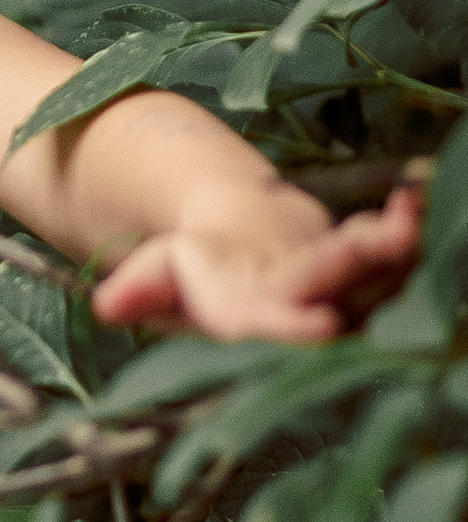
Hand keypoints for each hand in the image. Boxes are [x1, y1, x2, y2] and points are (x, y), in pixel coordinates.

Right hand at [92, 177, 424, 345]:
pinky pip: (395, 253)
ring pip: (377, 277)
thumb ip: (140, 289)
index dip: (296, 329)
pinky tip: (415, 191)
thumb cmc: (195, 269)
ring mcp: (345, 295)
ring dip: (395, 247)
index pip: (273, 328)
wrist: (245, 258)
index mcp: (248, 318)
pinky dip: (406, 223)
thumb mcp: (159, 274)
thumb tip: (107, 305)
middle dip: (357, 268)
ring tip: (407, 211)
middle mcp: (304, 314)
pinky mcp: (372, 273)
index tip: (324, 327)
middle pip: (335, 292)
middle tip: (383, 244)